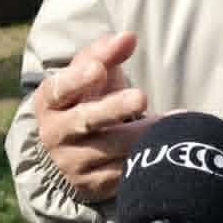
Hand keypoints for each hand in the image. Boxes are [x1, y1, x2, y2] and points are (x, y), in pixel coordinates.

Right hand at [33, 32, 151, 201]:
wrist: (72, 151)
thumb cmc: (85, 98)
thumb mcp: (88, 74)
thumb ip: (105, 54)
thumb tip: (128, 37)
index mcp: (50, 102)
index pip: (58, 89)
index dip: (77, 80)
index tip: (99, 69)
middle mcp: (55, 134)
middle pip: (85, 121)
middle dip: (113, 109)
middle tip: (141, 97)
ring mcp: (72, 163)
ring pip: (111, 148)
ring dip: (143, 134)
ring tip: (172, 121)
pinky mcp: (93, 185)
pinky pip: (123, 172)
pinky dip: (147, 157)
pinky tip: (168, 148)